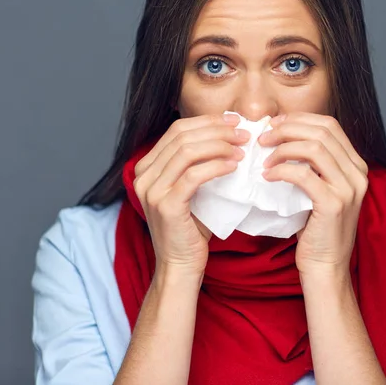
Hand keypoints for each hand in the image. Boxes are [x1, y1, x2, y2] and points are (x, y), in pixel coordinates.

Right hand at [133, 113, 249, 275]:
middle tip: (243, 134)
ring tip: (242, 149)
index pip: (177, 130)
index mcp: (146, 167)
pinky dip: (217, 166)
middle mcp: (143, 175)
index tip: (233, 121)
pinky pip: (194, 175)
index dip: (207, 121)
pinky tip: (233, 166)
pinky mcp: (166, 205)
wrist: (180, 264)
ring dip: (219, 146)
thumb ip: (198, 163)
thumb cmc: (191, 227)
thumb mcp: (190, 189)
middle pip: (182, 136)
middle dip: (217, 130)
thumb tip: (228, 135)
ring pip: (187, 152)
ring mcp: (151, 190)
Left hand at [258, 112, 368, 275]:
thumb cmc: (317, 229)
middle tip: (263, 137)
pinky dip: (281, 170)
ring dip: (282, 147)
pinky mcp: (334, 204)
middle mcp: (358, 173)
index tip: (275, 124)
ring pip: (314, 148)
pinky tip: (267, 176)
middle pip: (322, 131)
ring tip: (263, 157)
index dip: (299, 119)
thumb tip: (281, 136)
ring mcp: (349, 188)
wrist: (326, 267)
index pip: (330, 125)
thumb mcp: (320, 190)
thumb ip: (312, 165)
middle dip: (288, 128)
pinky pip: (303, 175)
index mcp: (356, 165)